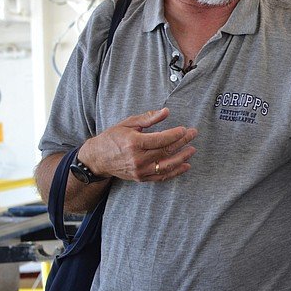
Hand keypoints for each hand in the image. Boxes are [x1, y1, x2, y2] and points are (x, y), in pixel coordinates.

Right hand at [77, 108, 196, 182]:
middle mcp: (137, 158)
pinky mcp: (141, 178)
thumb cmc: (112, 138)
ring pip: (167, 165)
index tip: (185, 129)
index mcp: (134, 143)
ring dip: (182, 158)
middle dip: (182, 142)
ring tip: (192, 150)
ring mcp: (140, 170)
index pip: (161, 139)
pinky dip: (175, 172)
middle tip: (193, 134)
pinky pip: (161, 176)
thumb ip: (148, 118)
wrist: (97, 159)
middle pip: (166, 150)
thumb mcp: (128, 123)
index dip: (176, 134)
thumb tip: (166, 112)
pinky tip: (185, 166)